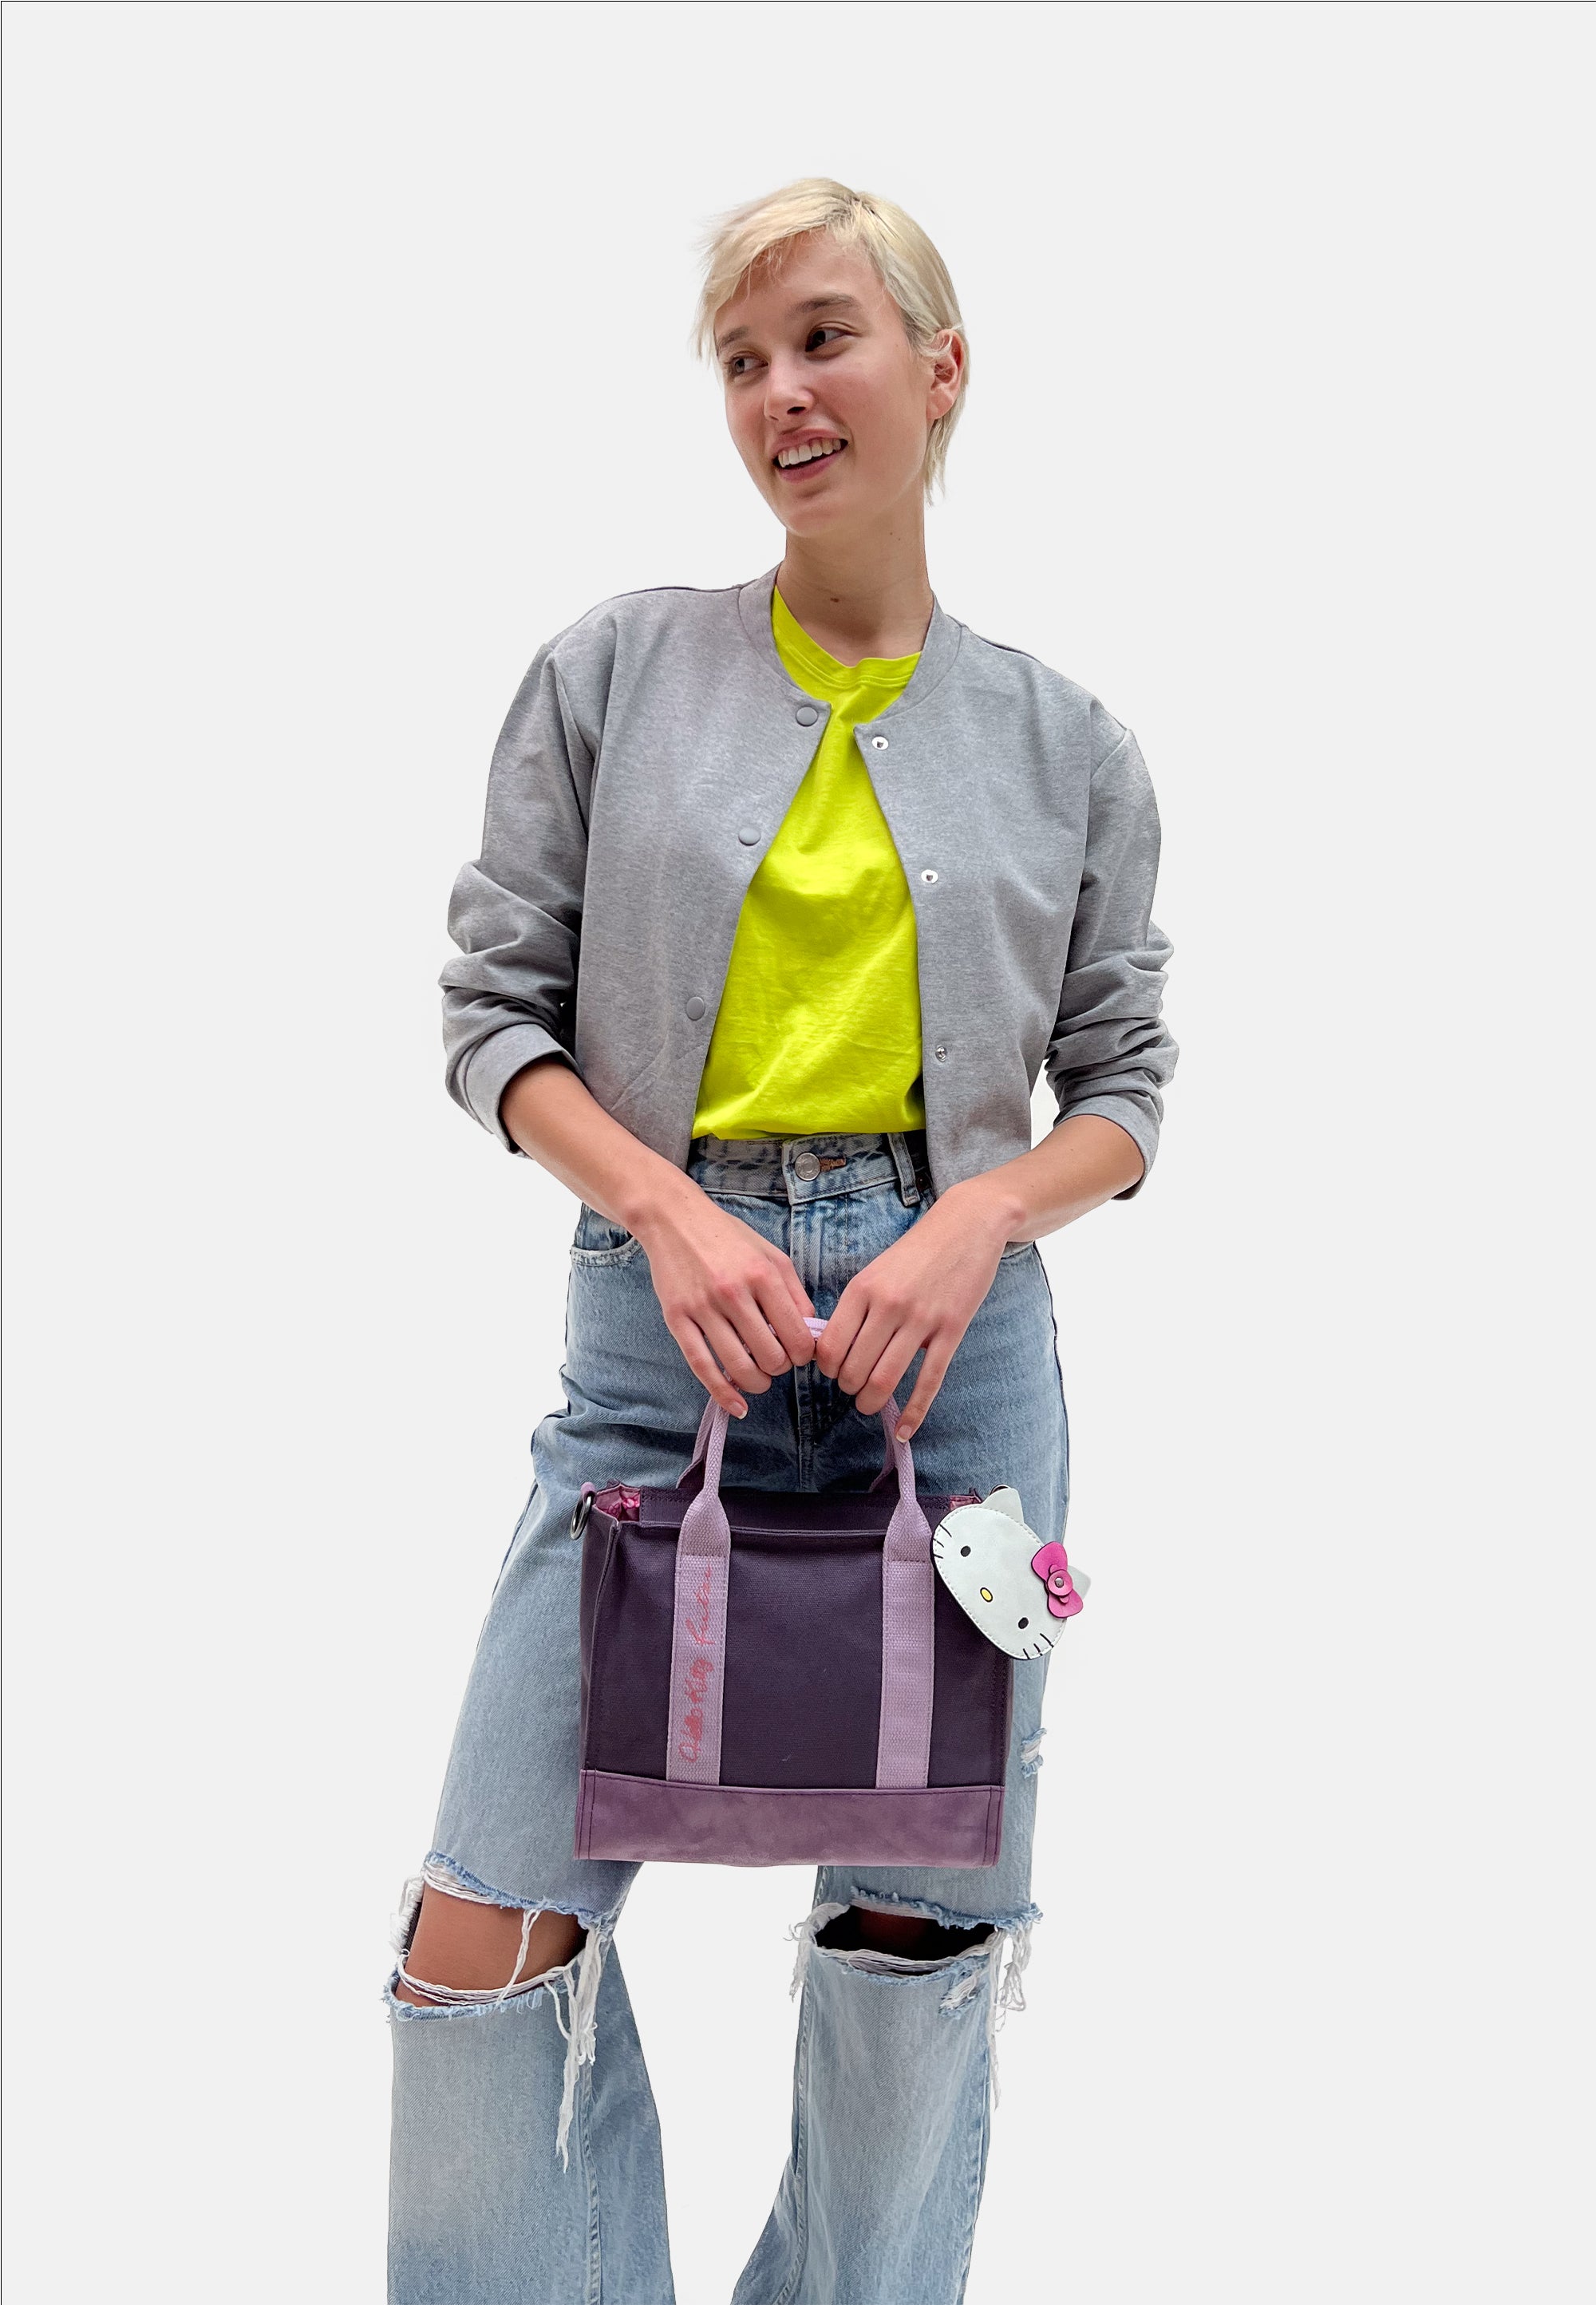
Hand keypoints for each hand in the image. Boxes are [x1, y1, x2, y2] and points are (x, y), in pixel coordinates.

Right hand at [633, 1178, 817, 1417]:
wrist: (675, 1220)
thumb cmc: (729, 1238)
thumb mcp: (772, 1255)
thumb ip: (794, 1293)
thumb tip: (811, 1333)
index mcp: (763, 1275)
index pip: (797, 1335)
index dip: (804, 1354)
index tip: (801, 1354)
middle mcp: (733, 1291)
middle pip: (770, 1355)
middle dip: (780, 1367)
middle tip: (778, 1362)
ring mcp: (703, 1307)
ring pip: (738, 1365)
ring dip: (756, 1383)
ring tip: (760, 1378)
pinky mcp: (677, 1319)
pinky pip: (702, 1366)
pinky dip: (721, 1393)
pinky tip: (736, 1406)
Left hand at [813, 1179, 1016, 1438]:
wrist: (967, 1226)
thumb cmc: (916, 1251)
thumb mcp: (875, 1271)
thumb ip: (855, 1307)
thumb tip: (830, 1349)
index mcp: (862, 1289)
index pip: (829, 1347)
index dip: (826, 1369)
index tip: (833, 1371)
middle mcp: (888, 1305)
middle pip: (854, 1368)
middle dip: (848, 1388)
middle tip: (853, 1389)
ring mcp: (921, 1319)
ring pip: (885, 1379)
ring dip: (871, 1401)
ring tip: (869, 1404)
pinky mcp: (951, 1330)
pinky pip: (928, 1381)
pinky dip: (914, 1412)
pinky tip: (904, 1429)